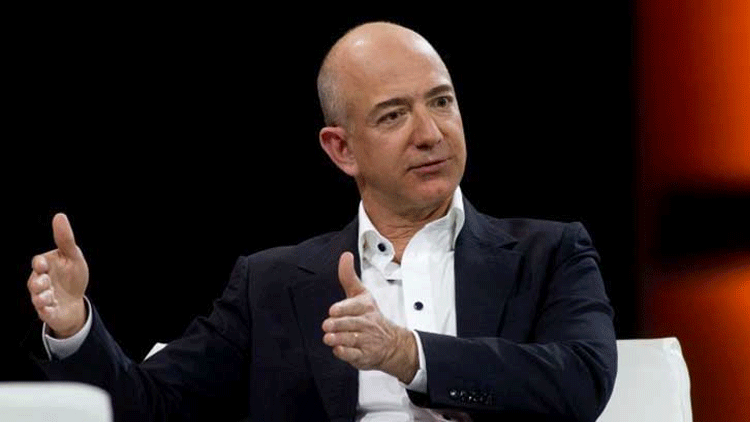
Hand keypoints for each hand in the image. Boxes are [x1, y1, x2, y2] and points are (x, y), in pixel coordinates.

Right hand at [27, 213, 88, 337]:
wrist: (75, 301)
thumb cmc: (72, 276)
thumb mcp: (73, 256)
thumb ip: (65, 239)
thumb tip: (59, 216)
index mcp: (46, 267)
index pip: (38, 262)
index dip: (39, 264)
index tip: (43, 264)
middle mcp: (41, 282)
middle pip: (34, 282)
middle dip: (38, 282)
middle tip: (44, 281)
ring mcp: (43, 298)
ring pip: (37, 298)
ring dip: (42, 296)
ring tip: (50, 295)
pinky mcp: (48, 312)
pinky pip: (44, 312)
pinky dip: (46, 310)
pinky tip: (50, 307)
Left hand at [322, 252, 417, 383]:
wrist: (392, 344)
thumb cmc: (372, 317)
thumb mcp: (361, 295)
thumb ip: (349, 277)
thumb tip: (345, 256)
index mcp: (365, 307)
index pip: (355, 306)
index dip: (344, 308)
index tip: (334, 310)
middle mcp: (366, 324)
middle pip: (351, 323)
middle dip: (338, 324)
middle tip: (327, 325)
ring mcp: (366, 340)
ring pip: (351, 339)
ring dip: (339, 338)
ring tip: (329, 337)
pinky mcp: (364, 355)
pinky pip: (354, 355)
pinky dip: (346, 353)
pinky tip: (338, 349)